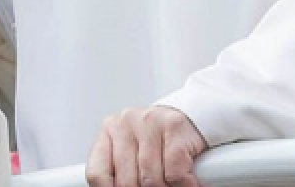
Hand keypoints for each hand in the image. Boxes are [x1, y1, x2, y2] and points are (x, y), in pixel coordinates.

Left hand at [85, 106, 207, 186]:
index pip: (97, 174)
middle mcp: (125, 123)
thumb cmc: (162, 138)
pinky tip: (188, 183)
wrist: (196, 114)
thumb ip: (122, 170)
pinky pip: (175, 173)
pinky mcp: (174, 126)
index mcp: (109, 131)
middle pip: (126, 181)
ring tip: (169, 186)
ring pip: (151, 179)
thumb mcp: (134, 152)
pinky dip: (183, 186)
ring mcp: (149, 122)